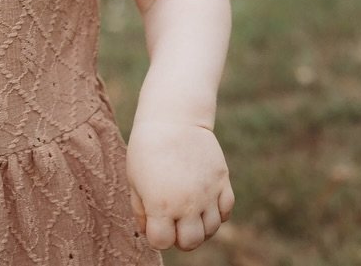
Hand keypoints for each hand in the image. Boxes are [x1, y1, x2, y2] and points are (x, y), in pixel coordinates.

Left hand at [128, 120, 233, 250]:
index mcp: (161, 206)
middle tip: (174, 221)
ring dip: (200, 226)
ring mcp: (207, 192)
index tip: (154, 220)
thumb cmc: (147, 147)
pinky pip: (226, 210)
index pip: (162, 242)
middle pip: (191, 243)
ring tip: (190, 212)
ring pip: (211, 230)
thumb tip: (150, 232)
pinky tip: (206, 203)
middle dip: (180, 237)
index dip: (157, 235)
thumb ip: (141, 211)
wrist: (173, 117)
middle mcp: (187, 203)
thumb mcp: (134, 180)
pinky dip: (217, 213)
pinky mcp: (222, 179)